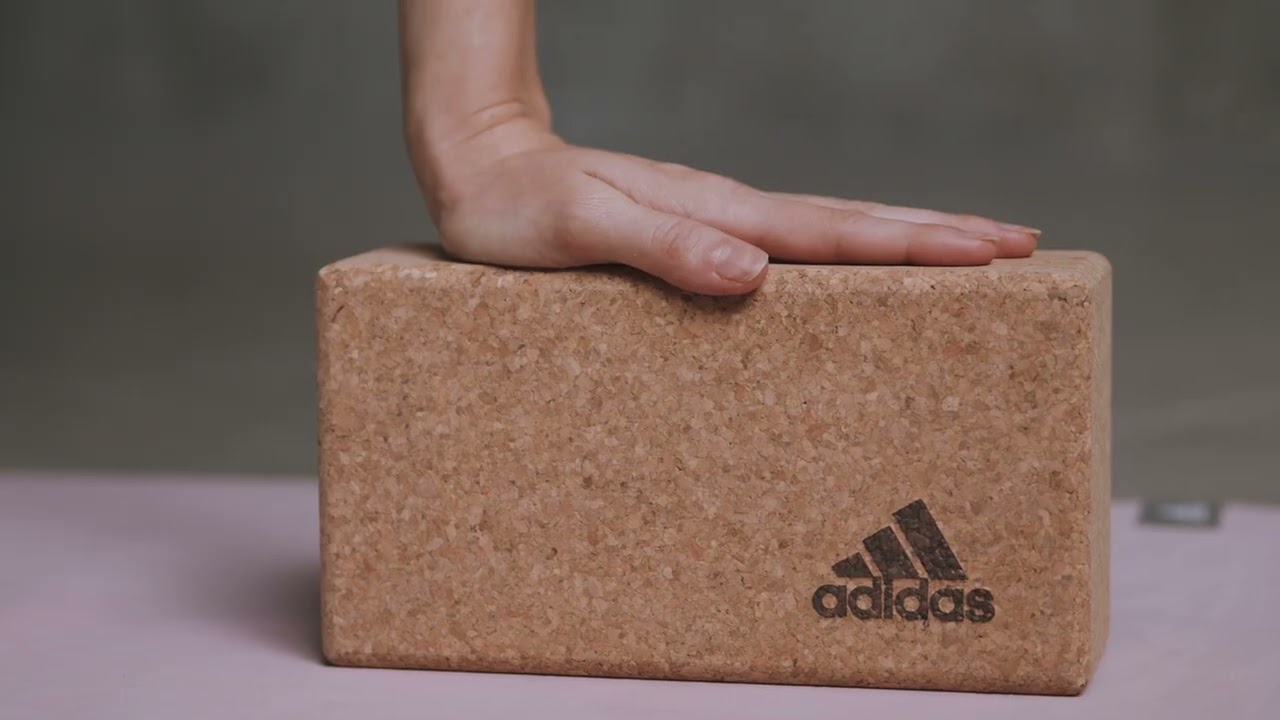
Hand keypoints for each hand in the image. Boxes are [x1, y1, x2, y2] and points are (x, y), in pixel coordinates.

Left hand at [416, 121, 1038, 295]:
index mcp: (714, 213)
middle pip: (853, 219)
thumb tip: (753, 273)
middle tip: (1021, 245)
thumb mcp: (581, 232)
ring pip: (830, 225)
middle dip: (939, 233)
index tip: (991, 249)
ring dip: (906, 233)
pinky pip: (790, 240)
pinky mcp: (696, 228)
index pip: (833, 230)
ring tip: (971, 247)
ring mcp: (716, 216)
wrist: (478, 163)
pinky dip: (845, 246)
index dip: (915, 243)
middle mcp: (727, 212)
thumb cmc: (515, 210)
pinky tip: (857, 261)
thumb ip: (663, 248)